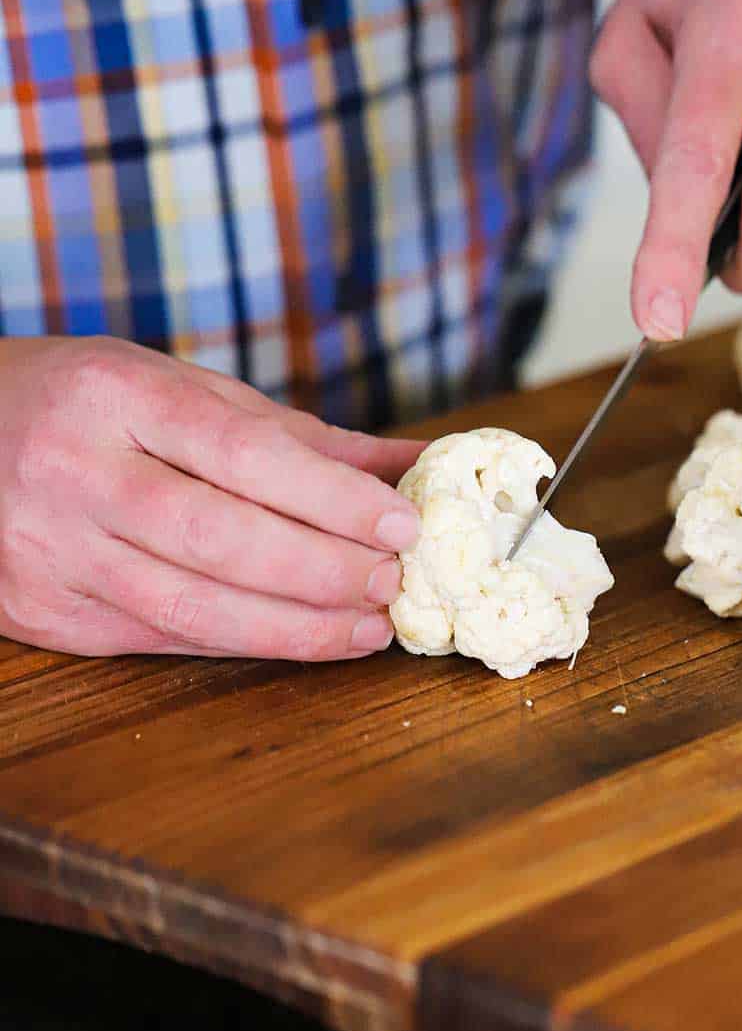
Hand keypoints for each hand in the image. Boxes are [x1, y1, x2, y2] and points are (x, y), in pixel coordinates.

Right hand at [0, 338, 424, 658]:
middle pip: (220, 539)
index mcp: (116, 395)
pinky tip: (297, 638)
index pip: (242, 453)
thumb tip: (409, 464)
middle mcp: (76, 472)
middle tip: (390, 584)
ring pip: (190, 609)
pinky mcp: (44, 614)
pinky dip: (239, 643)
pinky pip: (159, 639)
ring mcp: (52, 551)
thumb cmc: (85, 402)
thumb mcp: (177, 387)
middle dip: (322, 572)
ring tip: (365, 628)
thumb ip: (291, 433)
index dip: (331, 498)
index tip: (400, 524)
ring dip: (294, 628)